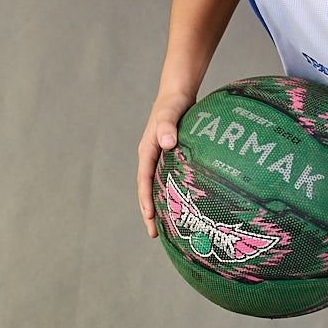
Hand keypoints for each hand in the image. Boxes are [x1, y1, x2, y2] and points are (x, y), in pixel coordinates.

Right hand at [136, 99, 186, 237]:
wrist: (177, 93)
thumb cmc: (173, 103)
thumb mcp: (170, 113)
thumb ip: (168, 127)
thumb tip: (167, 143)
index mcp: (147, 151)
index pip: (143, 181)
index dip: (145, 200)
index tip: (150, 218)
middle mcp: (151, 157)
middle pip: (147, 189)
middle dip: (149, 212)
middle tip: (155, 235)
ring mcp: (160, 158)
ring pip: (158, 187)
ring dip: (160, 206)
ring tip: (167, 228)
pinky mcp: (171, 157)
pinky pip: (169, 180)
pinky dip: (172, 194)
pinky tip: (183, 206)